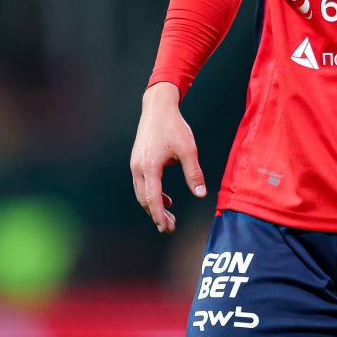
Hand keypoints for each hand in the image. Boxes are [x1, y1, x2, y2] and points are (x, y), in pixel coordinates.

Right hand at [130, 82, 207, 233]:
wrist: (158, 108)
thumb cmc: (174, 127)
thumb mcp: (188, 149)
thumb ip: (193, 173)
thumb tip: (200, 194)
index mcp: (150, 166)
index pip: (153, 199)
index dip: (160, 215)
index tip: (167, 228)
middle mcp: (139, 167)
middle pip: (144, 200)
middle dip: (156, 216)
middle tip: (170, 228)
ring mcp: (135, 164)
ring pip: (141, 193)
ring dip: (153, 206)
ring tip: (169, 216)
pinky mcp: (137, 161)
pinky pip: (142, 184)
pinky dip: (151, 194)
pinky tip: (165, 197)